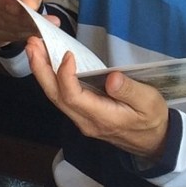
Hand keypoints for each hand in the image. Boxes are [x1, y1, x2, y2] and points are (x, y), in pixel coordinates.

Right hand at [0, 0, 44, 45]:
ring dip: (23, 29)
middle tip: (43, 24)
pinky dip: (19, 36)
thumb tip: (29, 5)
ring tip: (41, 28)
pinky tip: (30, 32)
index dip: (7, 2)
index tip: (26, 10)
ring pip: (2, 26)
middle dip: (22, 19)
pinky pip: (3, 36)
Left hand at [26, 41, 169, 159]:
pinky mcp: (82, 114)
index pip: (74, 97)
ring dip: (42, 72)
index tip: (67, 54)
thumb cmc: (152, 119)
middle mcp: (85, 121)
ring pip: (55, 96)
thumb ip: (130, 91)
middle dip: (41, 70)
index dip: (66, 75)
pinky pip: (61, 96)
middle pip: (55, 96)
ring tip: (35, 48)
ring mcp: (81, 119)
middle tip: (32, 44)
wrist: (153, 142)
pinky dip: (51, 78)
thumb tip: (112, 78)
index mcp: (102, 117)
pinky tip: (47, 62)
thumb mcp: (149, 103)